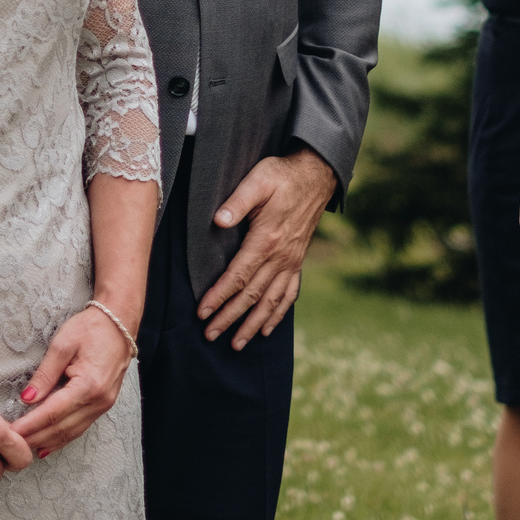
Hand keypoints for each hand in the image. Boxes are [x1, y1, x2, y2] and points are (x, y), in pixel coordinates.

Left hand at [12, 303, 136, 456]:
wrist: (119, 324)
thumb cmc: (90, 329)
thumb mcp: (62, 345)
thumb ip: (44, 374)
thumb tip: (26, 399)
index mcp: (89, 385)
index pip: (53, 412)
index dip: (30, 425)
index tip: (11, 434)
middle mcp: (99, 400)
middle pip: (62, 427)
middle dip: (36, 438)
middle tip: (12, 445)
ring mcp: (104, 405)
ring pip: (72, 432)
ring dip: (48, 442)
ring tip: (25, 449)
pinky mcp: (104, 404)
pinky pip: (81, 427)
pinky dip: (63, 438)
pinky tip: (47, 445)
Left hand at [199, 148, 337, 348]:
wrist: (316, 176)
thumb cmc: (282, 176)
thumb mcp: (258, 180)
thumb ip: (238, 201)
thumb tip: (218, 219)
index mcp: (266, 240)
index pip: (238, 276)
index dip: (219, 296)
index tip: (202, 313)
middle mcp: (280, 257)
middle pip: (251, 295)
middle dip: (230, 318)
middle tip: (210, 335)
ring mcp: (291, 262)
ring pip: (270, 302)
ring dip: (252, 324)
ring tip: (236, 344)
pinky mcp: (297, 262)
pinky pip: (289, 295)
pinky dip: (277, 314)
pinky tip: (266, 329)